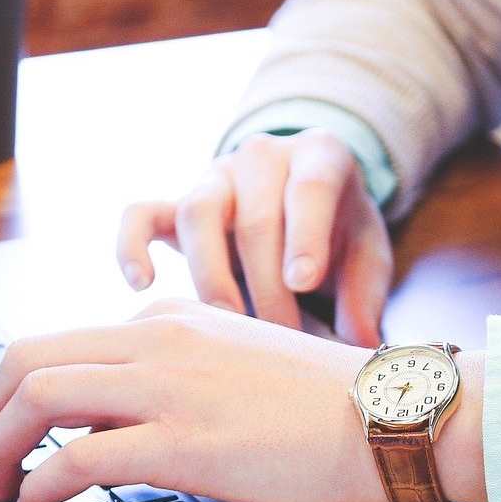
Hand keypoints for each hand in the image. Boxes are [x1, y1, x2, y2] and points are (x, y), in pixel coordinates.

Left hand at [0, 298, 485, 501]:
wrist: (390, 414)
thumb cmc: (331, 404)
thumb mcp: (241, 362)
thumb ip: (183, 373)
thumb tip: (128, 416)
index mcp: (172, 320)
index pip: (62, 343)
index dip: (15, 394)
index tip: (8, 433)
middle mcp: (158, 340)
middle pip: (26, 358)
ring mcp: (167, 387)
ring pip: (37, 396)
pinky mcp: (182, 442)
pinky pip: (76, 458)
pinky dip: (38, 486)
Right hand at [116, 129, 393, 346]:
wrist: (305, 203)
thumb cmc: (340, 234)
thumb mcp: (368, 255)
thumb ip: (366, 296)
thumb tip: (360, 345)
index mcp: (320, 156)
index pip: (309, 187)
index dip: (304, 235)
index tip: (302, 282)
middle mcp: (262, 157)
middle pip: (254, 216)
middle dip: (266, 285)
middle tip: (282, 338)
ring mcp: (215, 178)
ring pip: (198, 213)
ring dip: (212, 276)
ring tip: (229, 325)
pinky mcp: (176, 204)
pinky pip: (140, 215)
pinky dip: (132, 245)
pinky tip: (142, 285)